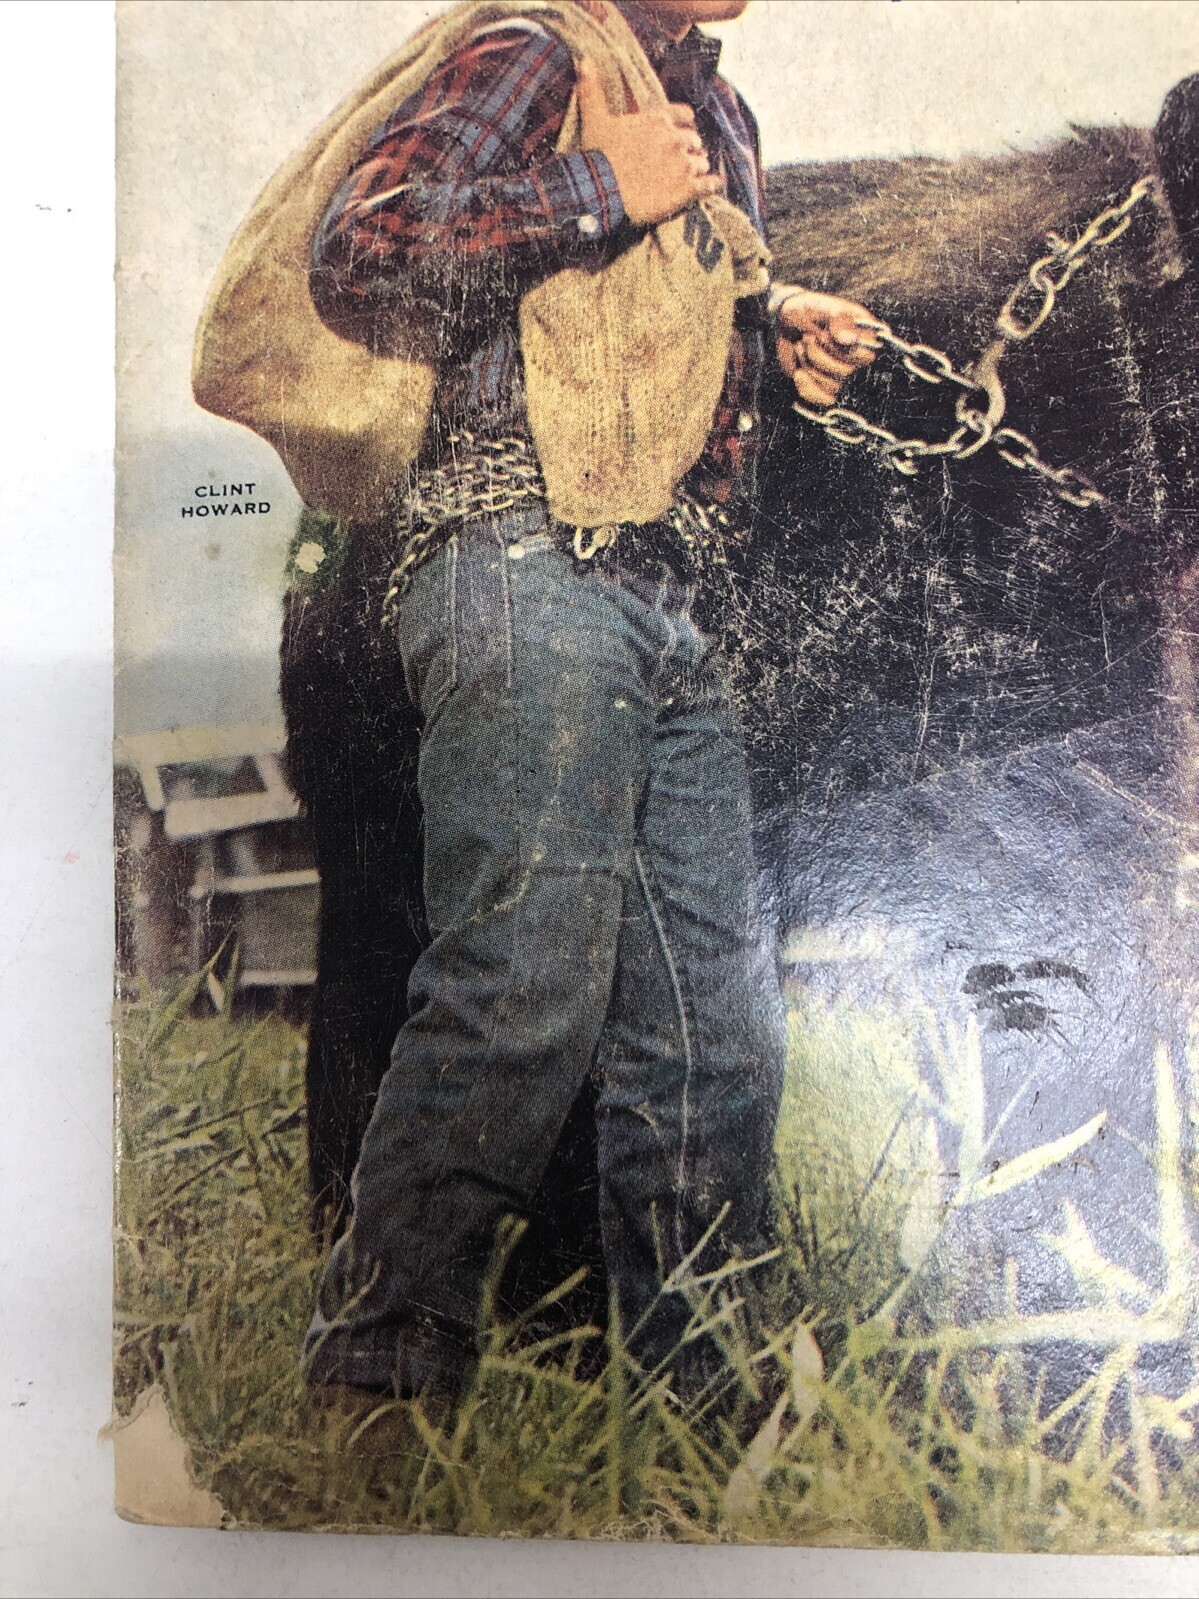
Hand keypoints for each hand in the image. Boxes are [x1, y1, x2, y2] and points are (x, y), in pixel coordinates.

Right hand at [576, 58, 722, 226]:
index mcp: (658, 119)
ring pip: (701, 162)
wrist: (601, 192)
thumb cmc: (598, 156)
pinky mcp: (686, 189)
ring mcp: (683, 163)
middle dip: (688, 148)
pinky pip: (709, 185)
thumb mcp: (594, 120)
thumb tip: (585, 61)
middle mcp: (675, 137)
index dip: (685, 123)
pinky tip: (710, 186)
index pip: (684, 114)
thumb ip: (593, 90)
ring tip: (689, 177)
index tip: (684, 129)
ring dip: (696, 167)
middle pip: (693, 140)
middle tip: (681, 159)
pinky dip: (711, 185)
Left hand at [774, 288, 881, 408]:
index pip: (866, 356)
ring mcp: (840, 372)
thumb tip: (850, 341)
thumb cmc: (807, 310)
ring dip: (809, 366)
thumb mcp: (822, 307)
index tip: (825, 333)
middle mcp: (856, 356)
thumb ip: (838, 320)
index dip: (842, 349)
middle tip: (807, 338)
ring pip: (832, 385)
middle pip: (846, 372)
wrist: (784, 321)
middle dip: (818, 355)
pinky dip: (809, 389)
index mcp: (864, 335)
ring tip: (801, 347)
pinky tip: (799, 374)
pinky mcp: (825, 384)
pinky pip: (825, 401)